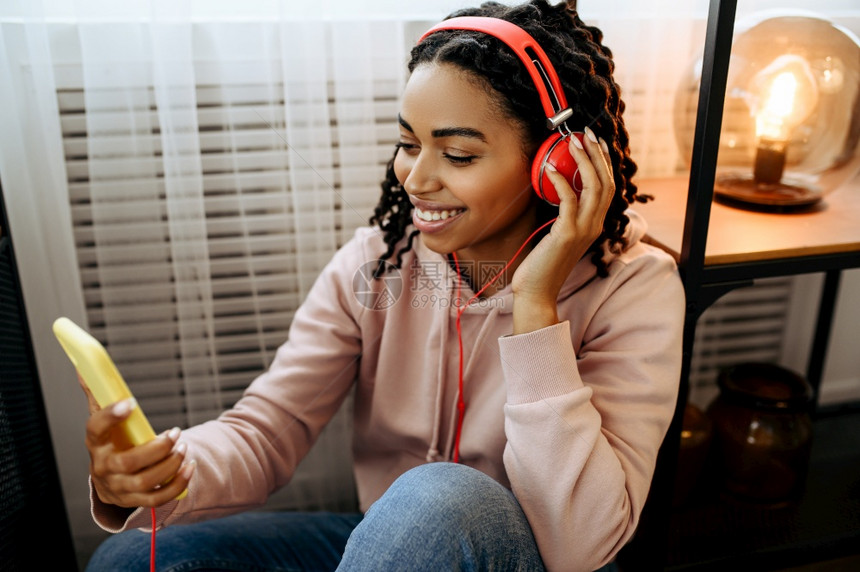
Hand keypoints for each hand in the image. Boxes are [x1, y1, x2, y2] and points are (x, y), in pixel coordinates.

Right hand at [80, 376, 194, 507]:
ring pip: (146, 481)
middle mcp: (104, 467)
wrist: (110, 478)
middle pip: (128, 462)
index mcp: (96, 443)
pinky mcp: (135, 500)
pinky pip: (158, 497)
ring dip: (170, 464)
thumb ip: (99, 394)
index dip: (110, 415)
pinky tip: (189, 466)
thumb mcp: (104, 420)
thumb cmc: (111, 442)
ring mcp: (119, 487)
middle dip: (157, 448)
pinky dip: (178, 484)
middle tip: (175, 432)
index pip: (95, 428)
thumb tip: (86, 367)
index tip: (130, 402)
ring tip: (183, 446)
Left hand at [511, 126, 615, 333]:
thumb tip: (557, 190)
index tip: (593, 142)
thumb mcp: (557, 235)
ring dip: (583, 161)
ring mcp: (583, 230)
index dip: (603, 162)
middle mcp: (594, 225)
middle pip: (606, 182)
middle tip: (586, 134)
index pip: (608, 187)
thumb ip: (564, 215)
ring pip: (593, 187)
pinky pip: (569, 200)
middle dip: (597, 154)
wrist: (537, 292)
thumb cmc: (542, 265)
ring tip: (571, 142)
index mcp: (594, 225)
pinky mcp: (566, 234)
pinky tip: (550, 169)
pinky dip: (561, 180)